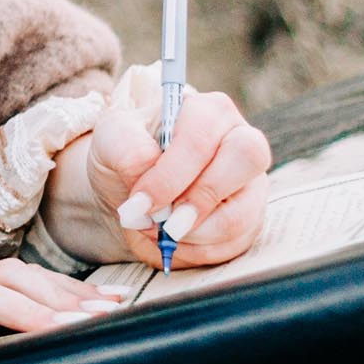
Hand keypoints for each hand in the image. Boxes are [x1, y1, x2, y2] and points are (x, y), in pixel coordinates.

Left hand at [76, 64, 270, 267]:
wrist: (131, 195)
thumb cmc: (127, 156)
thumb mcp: (112, 139)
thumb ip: (126, 146)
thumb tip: (148, 169)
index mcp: (208, 112)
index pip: (201, 139)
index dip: (170, 176)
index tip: (140, 202)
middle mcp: (241, 141)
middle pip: (246, 160)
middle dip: (198, 200)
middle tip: (164, 223)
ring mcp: (251, 184)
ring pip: (240, 214)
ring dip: (191, 234)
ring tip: (157, 230)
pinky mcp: (250, 220)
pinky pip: (234, 244)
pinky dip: (196, 251)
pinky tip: (172, 241)